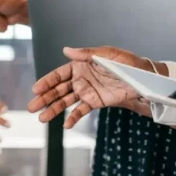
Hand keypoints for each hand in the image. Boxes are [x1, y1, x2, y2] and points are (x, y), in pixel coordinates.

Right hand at [28, 45, 151, 127]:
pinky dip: (73, 118)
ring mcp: (87, 91)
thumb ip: (86, 54)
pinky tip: (66, 125)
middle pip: (58, 89)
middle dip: (44, 98)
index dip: (47, 82)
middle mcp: (80, 79)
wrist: (144, 79)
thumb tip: (66, 50)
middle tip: (32, 107)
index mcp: (81, 65)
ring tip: (42, 119)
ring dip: (54, 109)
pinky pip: (81, 111)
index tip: (36, 89)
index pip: (59, 74)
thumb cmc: (127, 62)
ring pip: (66, 101)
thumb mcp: (107, 55)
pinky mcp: (95, 102)